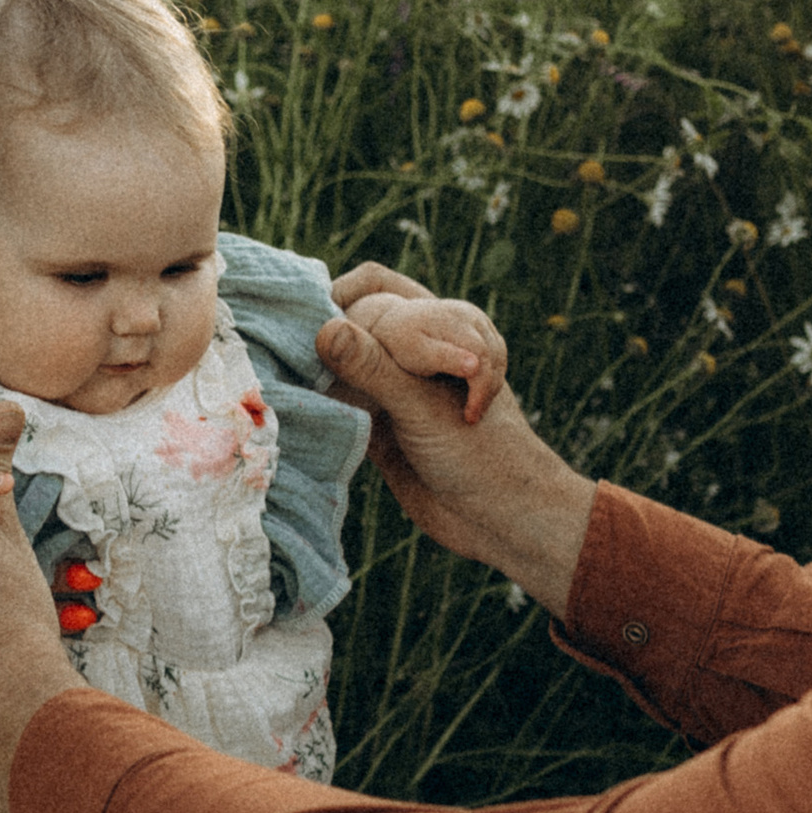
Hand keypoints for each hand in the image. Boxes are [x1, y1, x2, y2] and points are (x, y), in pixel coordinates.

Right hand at [318, 292, 596, 611]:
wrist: (505, 522)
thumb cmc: (484, 456)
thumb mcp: (423, 407)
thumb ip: (375, 366)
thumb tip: (325, 329)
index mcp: (436, 329)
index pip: (376, 290)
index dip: (348, 300)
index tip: (324, 334)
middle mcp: (412, 353)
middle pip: (353, 316)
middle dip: (332, 331)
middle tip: (317, 366)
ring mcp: (393, 388)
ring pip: (343, 358)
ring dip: (323, 367)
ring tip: (306, 385)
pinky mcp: (376, 427)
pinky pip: (339, 401)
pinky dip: (322, 401)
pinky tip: (307, 410)